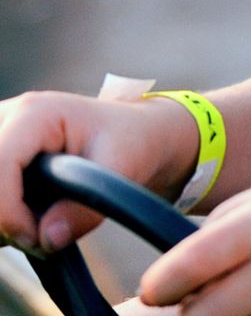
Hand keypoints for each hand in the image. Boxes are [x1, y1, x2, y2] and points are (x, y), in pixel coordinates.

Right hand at [0, 90, 196, 252]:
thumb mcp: (121, 172)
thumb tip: (47, 239)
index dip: (8, 211)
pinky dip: (3, 215)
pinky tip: (28, 215)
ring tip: (38, 221)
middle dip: (4, 217)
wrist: (135, 135)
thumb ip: (84, 210)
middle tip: (38, 233)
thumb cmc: (130, 142)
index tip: (36, 236)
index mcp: (36, 113)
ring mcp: (0, 133)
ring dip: (3, 218)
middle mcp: (9, 116)